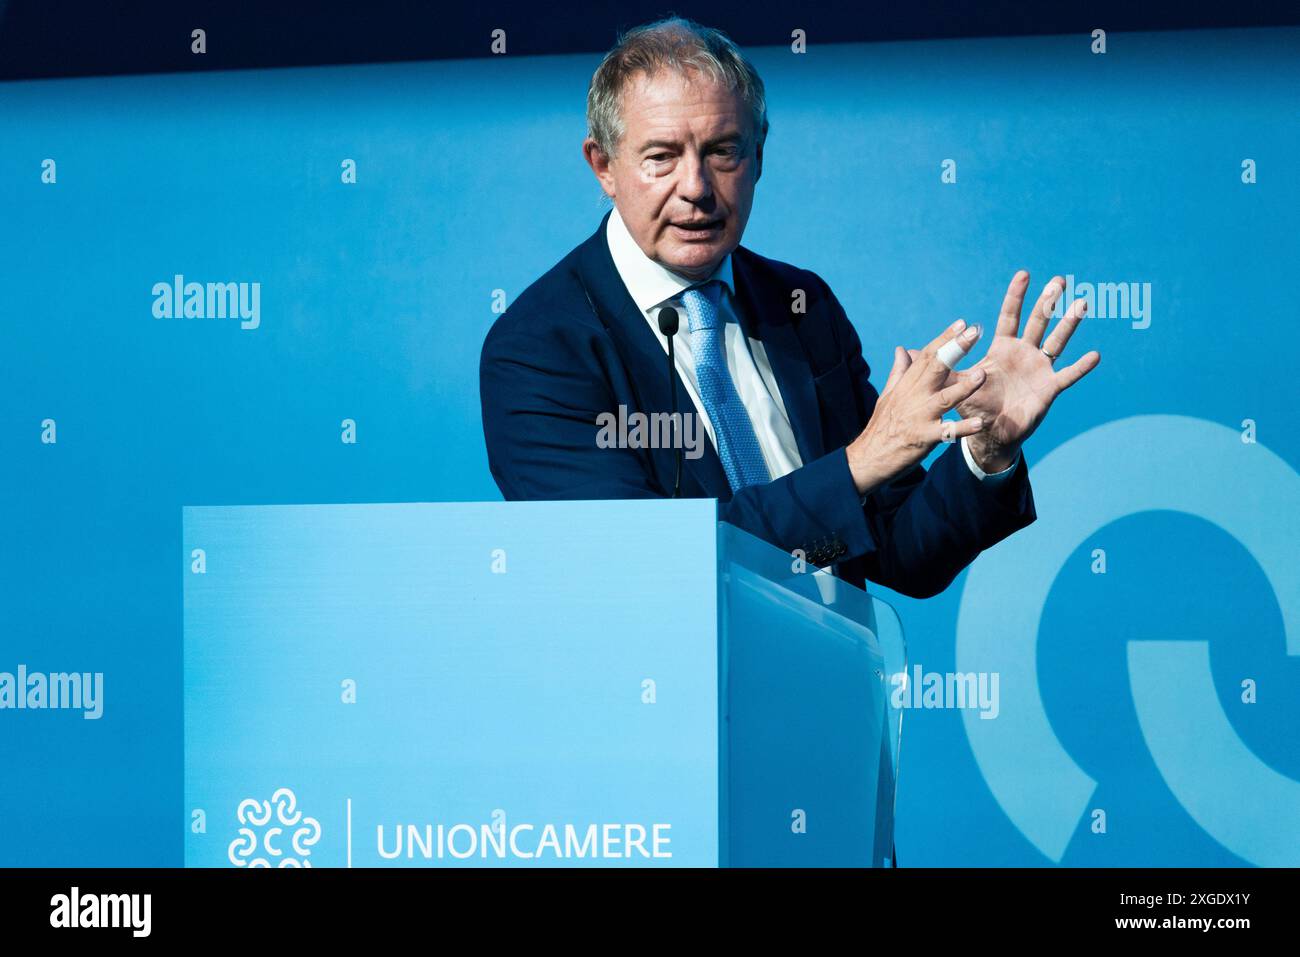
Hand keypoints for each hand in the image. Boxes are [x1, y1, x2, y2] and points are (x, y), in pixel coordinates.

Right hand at [846, 318, 988, 494]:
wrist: (868, 458)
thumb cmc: (881, 427)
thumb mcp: (888, 395)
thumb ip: (899, 372)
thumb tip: (901, 349)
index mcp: (907, 385)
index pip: (927, 355)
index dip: (944, 338)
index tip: (961, 323)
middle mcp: (913, 396)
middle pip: (936, 367)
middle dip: (956, 348)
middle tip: (974, 332)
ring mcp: (919, 417)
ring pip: (944, 398)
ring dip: (964, 386)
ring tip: (982, 374)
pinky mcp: (923, 438)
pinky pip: (947, 433)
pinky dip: (963, 428)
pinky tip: (979, 423)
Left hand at [923, 272, 1100, 472]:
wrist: (990, 434)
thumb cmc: (974, 406)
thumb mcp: (955, 385)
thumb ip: (940, 367)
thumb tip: (911, 350)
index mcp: (1002, 349)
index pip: (1010, 316)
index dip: (1016, 296)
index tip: (1023, 273)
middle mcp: (1024, 354)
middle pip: (1038, 322)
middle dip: (1048, 302)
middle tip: (1059, 279)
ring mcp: (1039, 369)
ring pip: (1057, 342)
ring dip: (1069, 323)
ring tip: (1083, 302)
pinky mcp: (1049, 389)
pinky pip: (1068, 375)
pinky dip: (1081, 366)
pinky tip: (1095, 354)